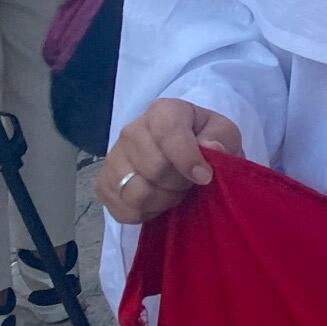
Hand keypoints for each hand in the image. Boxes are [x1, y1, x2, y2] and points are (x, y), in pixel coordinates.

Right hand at [97, 99, 242, 224]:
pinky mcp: (103, 185)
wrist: (187, 156)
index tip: (205, 176)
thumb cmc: (206, 141)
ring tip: (175, 191)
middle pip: (154, 169)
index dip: (187, 159)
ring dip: (164, 200)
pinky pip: (123, 211)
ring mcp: (113, 158)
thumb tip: (211, 148)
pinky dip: (146, 213)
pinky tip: (158, 201)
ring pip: (136, 193)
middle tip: (190, 182)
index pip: (168, 133)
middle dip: (179, 183)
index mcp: (162, 111)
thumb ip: (220, 138)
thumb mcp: (223, 133)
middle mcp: (131, 131)